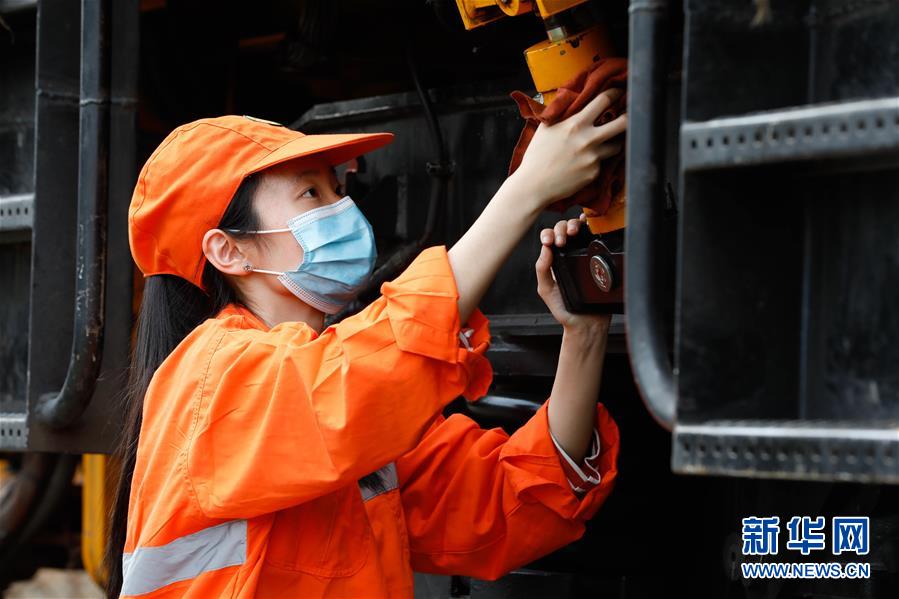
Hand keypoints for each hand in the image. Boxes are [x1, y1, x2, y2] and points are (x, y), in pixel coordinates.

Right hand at [513, 88, 626, 208]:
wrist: (534, 185)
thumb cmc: (536, 156)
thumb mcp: (546, 128)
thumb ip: (562, 114)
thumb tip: (570, 103)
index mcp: (576, 124)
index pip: (603, 101)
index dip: (614, 93)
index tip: (618, 92)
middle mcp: (588, 140)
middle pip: (622, 124)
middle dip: (628, 117)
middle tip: (628, 116)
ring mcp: (593, 158)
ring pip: (616, 146)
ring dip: (613, 143)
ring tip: (606, 143)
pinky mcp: (594, 173)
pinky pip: (602, 164)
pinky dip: (597, 162)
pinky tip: (583, 164)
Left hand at [535, 214, 612, 331]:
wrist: (587, 322)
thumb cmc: (565, 308)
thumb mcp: (546, 289)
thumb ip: (542, 269)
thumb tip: (544, 249)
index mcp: (555, 258)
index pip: (550, 237)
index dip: (549, 234)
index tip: (551, 242)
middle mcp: (569, 253)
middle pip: (564, 228)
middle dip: (561, 228)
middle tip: (562, 240)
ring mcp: (585, 253)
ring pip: (580, 228)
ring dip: (575, 224)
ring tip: (573, 233)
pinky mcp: (600, 255)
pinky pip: (597, 236)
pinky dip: (593, 225)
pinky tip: (589, 224)